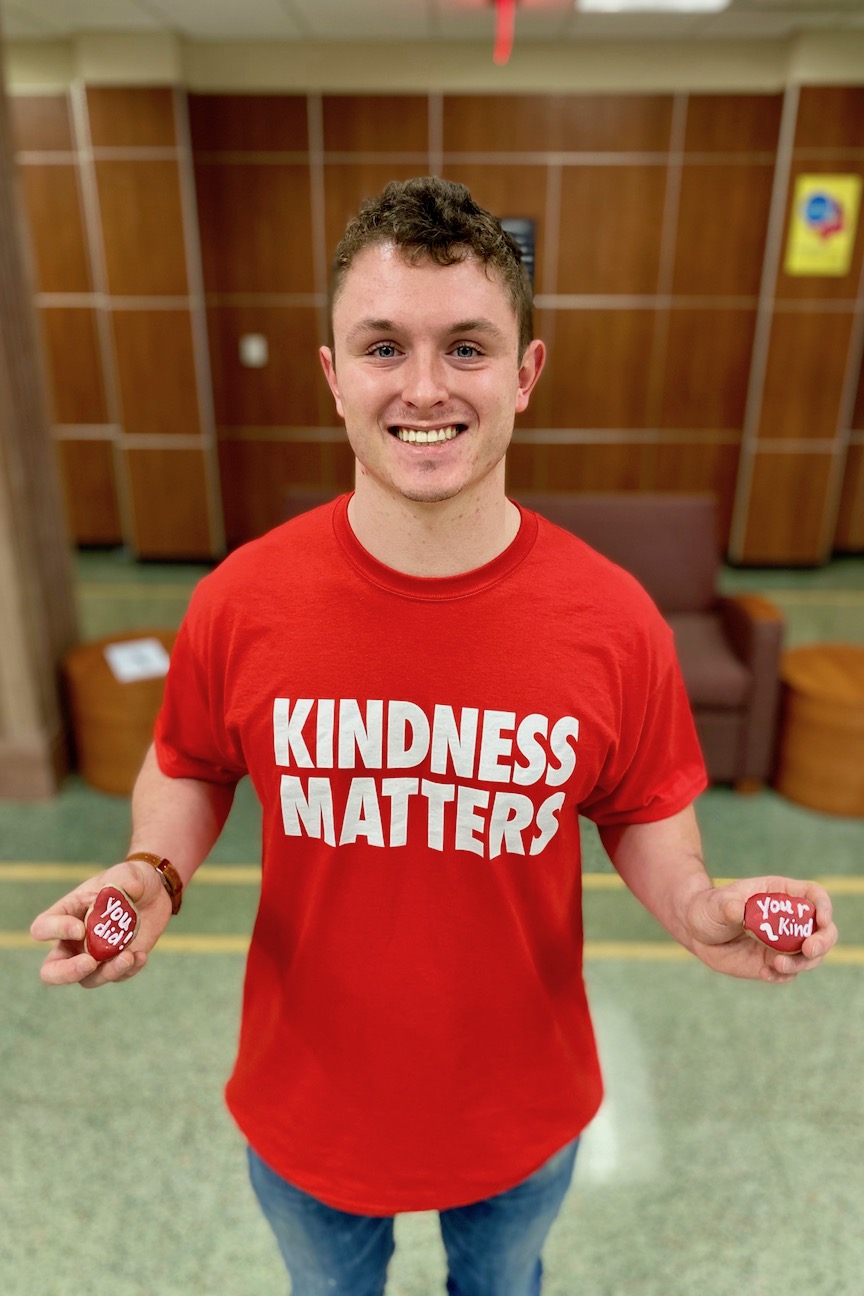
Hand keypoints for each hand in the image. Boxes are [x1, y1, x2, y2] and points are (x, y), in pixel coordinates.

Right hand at [30, 859, 172, 988]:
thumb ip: (125, 879)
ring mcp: (95, 956)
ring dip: (107, 973)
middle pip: (52, 970)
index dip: (56, 931)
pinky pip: (117, 978)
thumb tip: (128, 890)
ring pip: (88, 980)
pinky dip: (128, 971)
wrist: (156, 892)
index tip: (81, 928)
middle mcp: (74, 941)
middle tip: (89, 963)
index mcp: (66, 914)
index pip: (43, 928)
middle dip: (67, 972)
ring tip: (128, 956)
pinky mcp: (117, 964)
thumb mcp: (128, 873)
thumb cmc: (132, 879)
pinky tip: (141, 956)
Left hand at [684, 875, 836, 983]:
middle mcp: (788, 919)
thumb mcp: (715, 904)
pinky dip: (782, 975)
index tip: (821, 920)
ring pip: (810, 956)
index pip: (814, 896)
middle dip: (823, 941)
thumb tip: (737, 910)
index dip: (823, 907)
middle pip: (822, 929)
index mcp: (780, 894)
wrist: (697, 931)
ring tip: (775, 965)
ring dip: (801, 963)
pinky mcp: (773, 963)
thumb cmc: (708, 908)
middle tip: (808, 950)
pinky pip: (789, 973)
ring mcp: (783, 943)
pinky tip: (763, 973)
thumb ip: (727, 906)